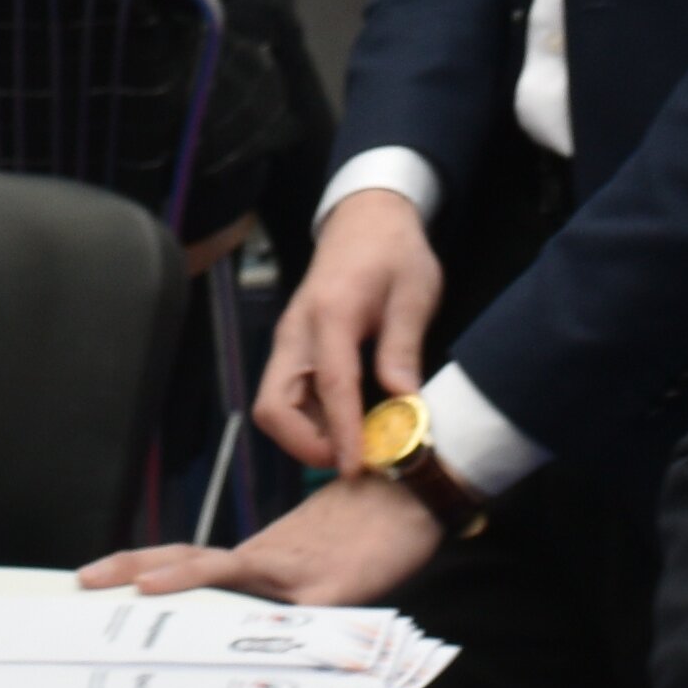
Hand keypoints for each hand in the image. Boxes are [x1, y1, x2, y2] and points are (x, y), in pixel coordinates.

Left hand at [76, 470, 440, 610]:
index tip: (103, 579)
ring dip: (176, 576)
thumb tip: (262, 636)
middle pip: (186, 558)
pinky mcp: (327, 585)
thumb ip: (292, 595)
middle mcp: (266, 559)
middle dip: (133, 567)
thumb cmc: (376, 535)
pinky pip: (279, 593)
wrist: (419, 494)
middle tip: (84, 581)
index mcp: (261, 558)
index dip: (148, 566)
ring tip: (134, 587)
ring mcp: (293, 569)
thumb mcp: (325, 573)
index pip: (192, 561)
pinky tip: (233, 616)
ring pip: (223, 569)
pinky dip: (248, 600)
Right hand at [254, 189, 443, 465]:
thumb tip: (405, 407)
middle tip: (354, 459)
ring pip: (275, 407)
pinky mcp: (293, 349)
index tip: (356, 468)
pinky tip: (349, 424)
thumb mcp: (413, 295)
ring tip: (357, 446)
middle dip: (305, 444)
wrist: (366, 218)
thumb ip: (402, 350)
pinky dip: (311, 421)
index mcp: (330, 313)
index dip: (342, 433)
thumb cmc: (394, 252)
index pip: (330, 385)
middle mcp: (297, 332)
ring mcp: (289, 341)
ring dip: (308, 437)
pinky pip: (288, 397)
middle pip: (273, 406)